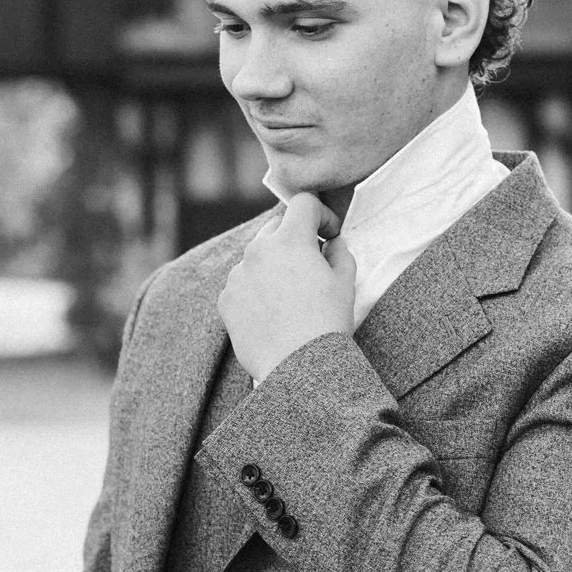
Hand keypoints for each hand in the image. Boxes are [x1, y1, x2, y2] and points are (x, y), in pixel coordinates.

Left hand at [218, 195, 356, 382]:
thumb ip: (339, 252)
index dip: (322, 214)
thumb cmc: (327, 323)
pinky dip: (256, 289)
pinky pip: (242, 283)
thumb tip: (331, 244)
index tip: (329, 234)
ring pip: (256, 256)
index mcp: (290, 240)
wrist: (299, 367)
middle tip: (312, 263)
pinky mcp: (226, 299)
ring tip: (291, 295)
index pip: (303, 204)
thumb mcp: (345, 282)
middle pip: (276, 227)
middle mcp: (257, 251)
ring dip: (273, 264)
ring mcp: (238, 275)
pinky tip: (273, 312)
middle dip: (295, 238)